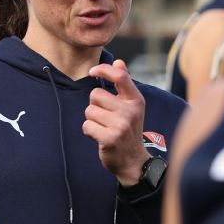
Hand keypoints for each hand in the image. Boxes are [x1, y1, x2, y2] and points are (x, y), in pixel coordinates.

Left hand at [83, 59, 147, 185]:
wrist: (133, 161)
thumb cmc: (129, 130)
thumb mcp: (131, 106)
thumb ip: (124, 84)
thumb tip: (119, 62)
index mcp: (136, 100)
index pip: (120, 76)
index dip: (103, 70)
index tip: (91, 71)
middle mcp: (130, 111)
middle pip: (95, 94)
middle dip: (95, 105)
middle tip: (105, 117)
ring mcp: (121, 125)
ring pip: (89, 111)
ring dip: (92, 120)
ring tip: (104, 128)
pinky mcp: (110, 138)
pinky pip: (87, 126)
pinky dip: (89, 132)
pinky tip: (99, 137)